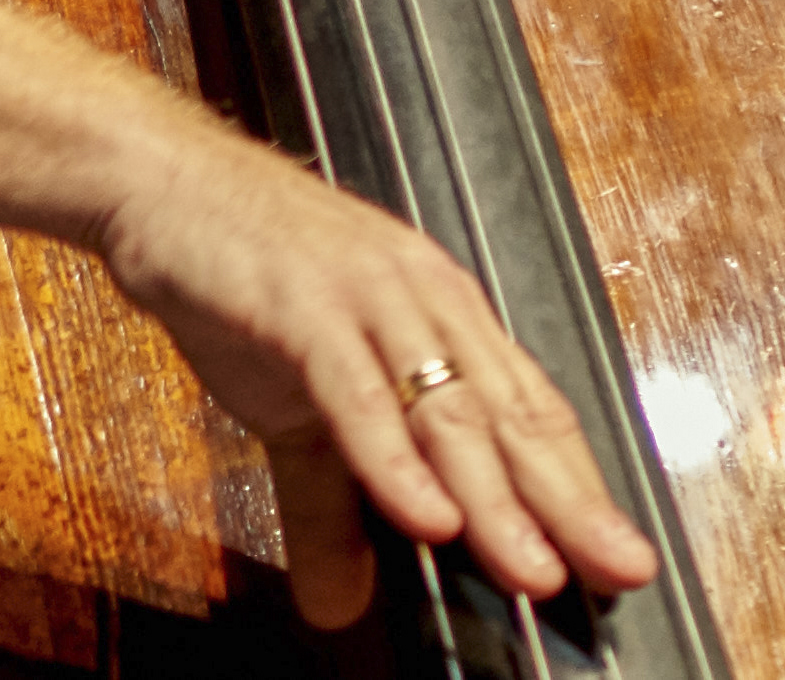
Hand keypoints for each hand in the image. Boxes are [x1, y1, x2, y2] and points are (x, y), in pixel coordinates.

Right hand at [98, 125, 660, 630]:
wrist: (164, 182)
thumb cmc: (245, 276)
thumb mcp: (296, 409)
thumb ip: (328, 505)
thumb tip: (342, 603)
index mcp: (439, 315)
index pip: (528, 411)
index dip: (578, 486)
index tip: (621, 557)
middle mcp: (423, 301)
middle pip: (510, 416)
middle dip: (570, 502)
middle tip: (620, 570)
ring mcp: (368, 298)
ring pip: (446, 410)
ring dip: (494, 499)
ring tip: (534, 571)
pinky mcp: (303, 304)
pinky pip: (359, 394)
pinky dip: (393, 460)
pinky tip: (426, 519)